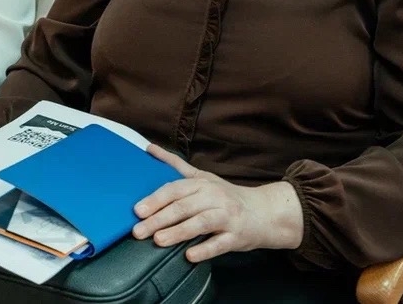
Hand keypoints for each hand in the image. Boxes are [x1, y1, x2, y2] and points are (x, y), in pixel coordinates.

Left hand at [132, 145, 302, 261]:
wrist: (264, 212)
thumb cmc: (226, 196)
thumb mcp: (202, 177)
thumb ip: (174, 165)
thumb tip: (148, 148)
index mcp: (202, 183)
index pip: (175, 190)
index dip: (155, 199)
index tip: (137, 210)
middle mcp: (214, 197)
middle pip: (183, 207)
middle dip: (159, 219)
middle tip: (139, 231)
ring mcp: (227, 216)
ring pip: (200, 223)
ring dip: (178, 232)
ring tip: (159, 240)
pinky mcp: (237, 236)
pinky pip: (219, 243)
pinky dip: (204, 249)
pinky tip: (189, 255)